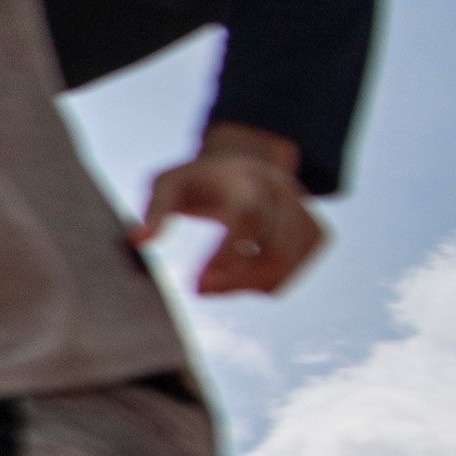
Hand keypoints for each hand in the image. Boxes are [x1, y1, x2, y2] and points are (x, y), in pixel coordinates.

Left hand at [138, 125, 323, 296]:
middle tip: (200, 290)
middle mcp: (284, 197)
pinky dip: (264, 284)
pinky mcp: (315, 234)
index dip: (228, 255)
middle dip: (237, 280)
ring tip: (215, 279)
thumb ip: (156, 209)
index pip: (248, 219)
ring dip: (247, 285)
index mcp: (249, 181)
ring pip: (285, 267)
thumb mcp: (169, 183)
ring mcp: (305, 215)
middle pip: (275, 249)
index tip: (199, 286)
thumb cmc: (200, 180)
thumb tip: (140, 240)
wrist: (247, 164)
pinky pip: (291, 274)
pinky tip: (241, 272)